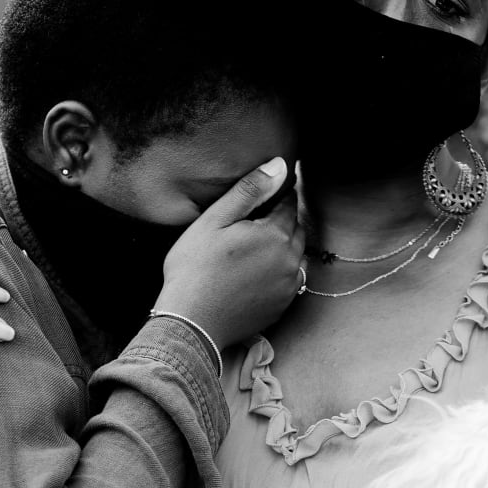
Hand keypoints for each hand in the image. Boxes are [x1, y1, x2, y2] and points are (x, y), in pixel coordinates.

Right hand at [157, 157, 305, 351]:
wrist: (191, 322)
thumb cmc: (195, 268)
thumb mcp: (215, 220)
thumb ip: (249, 190)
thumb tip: (280, 165)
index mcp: (276, 234)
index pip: (288, 203)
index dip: (278, 193)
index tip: (268, 191)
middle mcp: (290, 260)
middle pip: (295, 229)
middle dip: (282, 219)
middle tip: (261, 216)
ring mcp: (288, 286)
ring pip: (296, 255)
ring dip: (284, 245)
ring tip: (258, 243)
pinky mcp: (282, 306)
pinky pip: (291, 280)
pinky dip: (281, 271)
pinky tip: (259, 271)